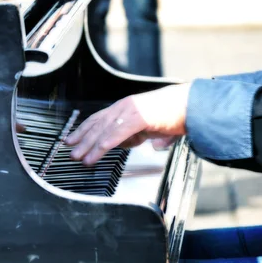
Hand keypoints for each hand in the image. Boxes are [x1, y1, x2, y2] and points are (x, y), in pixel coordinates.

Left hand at [64, 83, 191, 165]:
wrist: (193, 104)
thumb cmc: (179, 114)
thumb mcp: (161, 128)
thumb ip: (155, 137)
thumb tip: (155, 146)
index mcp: (128, 107)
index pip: (100, 117)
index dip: (85, 128)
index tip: (74, 137)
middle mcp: (125, 107)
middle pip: (96, 123)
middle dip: (80, 137)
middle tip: (68, 148)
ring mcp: (129, 112)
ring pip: (101, 131)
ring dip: (87, 146)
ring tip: (76, 157)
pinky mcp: (136, 120)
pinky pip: (113, 137)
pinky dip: (100, 148)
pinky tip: (92, 157)